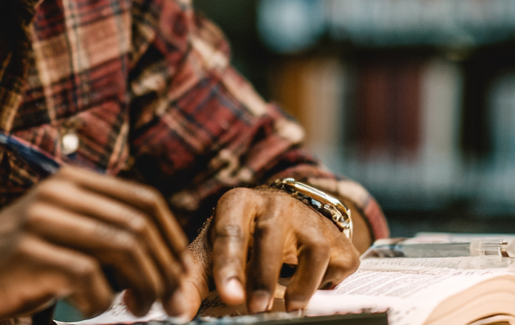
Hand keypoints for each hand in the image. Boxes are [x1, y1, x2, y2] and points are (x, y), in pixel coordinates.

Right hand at [0, 166, 189, 324]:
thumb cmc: (9, 266)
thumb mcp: (58, 235)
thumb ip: (102, 233)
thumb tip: (165, 262)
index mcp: (71, 182)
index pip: (146, 199)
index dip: (173, 239)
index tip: (181, 275)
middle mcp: (58, 192)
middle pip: (141, 224)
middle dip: (166, 268)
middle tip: (171, 303)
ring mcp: (43, 220)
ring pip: (124, 246)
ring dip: (144, 285)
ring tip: (139, 308)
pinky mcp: (30, 253)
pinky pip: (90, 276)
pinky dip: (101, 300)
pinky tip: (91, 309)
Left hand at [166, 187, 359, 315]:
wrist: (286, 215)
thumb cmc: (242, 237)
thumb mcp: (213, 249)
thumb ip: (192, 279)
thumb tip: (174, 311)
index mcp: (238, 203)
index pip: (230, 232)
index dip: (228, 265)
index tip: (229, 295)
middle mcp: (276, 204)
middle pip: (271, 237)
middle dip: (264, 276)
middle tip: (255, 307)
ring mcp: (311, 219)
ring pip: (314, 250)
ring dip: (302, 285)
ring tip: (290, 306)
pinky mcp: (338, 238)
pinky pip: (339, 264)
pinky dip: (327, 284)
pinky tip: (312, 290)